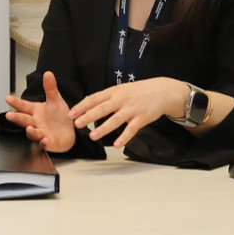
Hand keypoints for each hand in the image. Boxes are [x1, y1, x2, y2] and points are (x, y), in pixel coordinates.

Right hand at [2, 71, 76, 151]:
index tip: (8, 98)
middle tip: (9, 115)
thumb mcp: (56, 100)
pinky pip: (46, 144)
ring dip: (30, 131)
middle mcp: (36, 123)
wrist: (71, 131)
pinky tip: (44, 140)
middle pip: (24, 120)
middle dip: (17, 118)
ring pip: (33, 133)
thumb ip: (50, 88)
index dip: (16, 103)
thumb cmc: (59, 117)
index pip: (24, 106)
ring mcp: (42, 133)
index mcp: (36, 111)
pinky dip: (44, 143)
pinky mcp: (50, 143)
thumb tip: (47, 73)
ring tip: (29, 129)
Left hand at [69, 77, 186, 147]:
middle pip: (102, 108)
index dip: (82, 106)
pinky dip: (124, 137)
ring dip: (103, 128)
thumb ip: (106, 97)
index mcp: (115, 91)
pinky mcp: (142, 118)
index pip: (95, 98)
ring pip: (115, 120)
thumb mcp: (121, 89)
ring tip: (92, 136)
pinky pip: (132, 129)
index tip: (71, 113)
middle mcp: (122, 99)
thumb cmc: (139, 91)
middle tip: (77, 124)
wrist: (163, 91)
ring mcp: (132, 109)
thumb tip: (87, 103)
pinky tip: (117, 144)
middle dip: (88, 116)